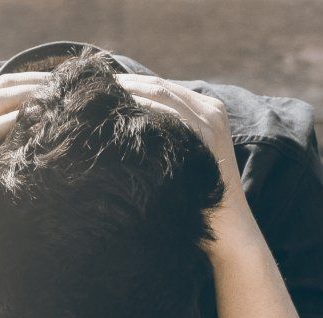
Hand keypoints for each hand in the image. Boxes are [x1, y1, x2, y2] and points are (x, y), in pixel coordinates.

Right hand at [0, 72, 51, 262]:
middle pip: (1, 87)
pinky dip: (14, 123)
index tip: (64, 86)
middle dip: (38, 83)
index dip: (34, 81)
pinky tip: (38, 123)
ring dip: (31, 97)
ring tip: (60, 100)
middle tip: (70, 87)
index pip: (0, 86)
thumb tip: (31, 141)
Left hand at [112, 74, 255, 252]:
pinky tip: (119, 114)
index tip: (101, 87)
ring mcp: (211, 121)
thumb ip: (167, 134)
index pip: (162, 87)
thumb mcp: (185, 156)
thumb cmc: (199, 196)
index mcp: (207, 109)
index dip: (130, 84)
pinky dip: (143, 109)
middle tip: (92, 88)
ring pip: (162, 93)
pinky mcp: (208, 135)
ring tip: (99, 97)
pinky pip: (169, 113)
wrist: (230, 227)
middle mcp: (212, 109)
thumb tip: (126, 123)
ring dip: (129, 92)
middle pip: (159, 85)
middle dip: (125, 84)